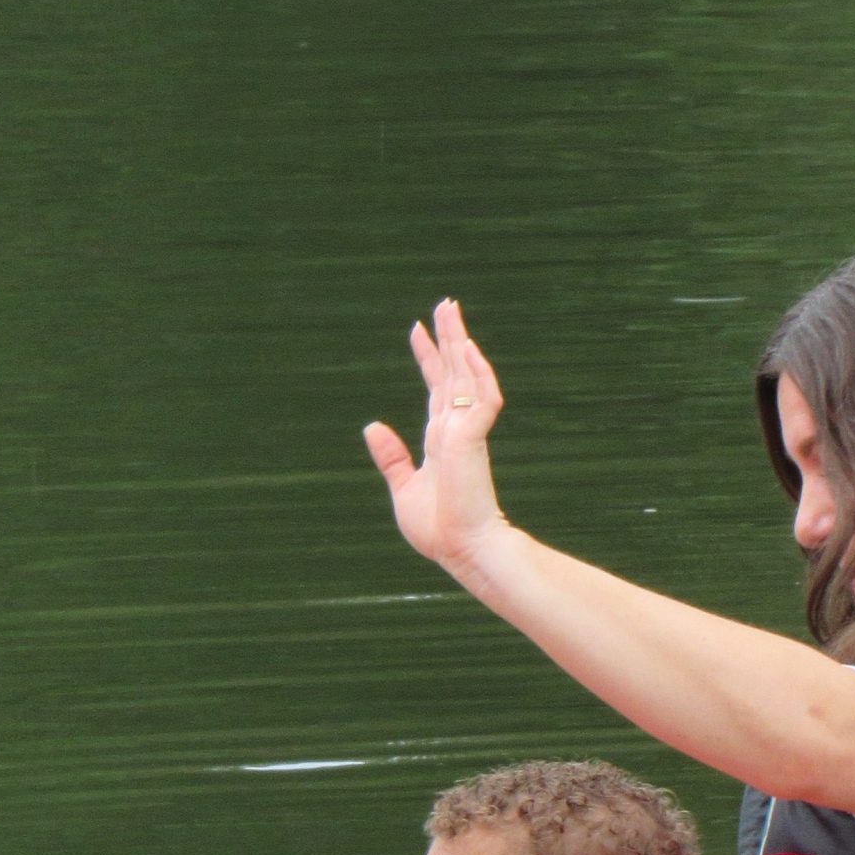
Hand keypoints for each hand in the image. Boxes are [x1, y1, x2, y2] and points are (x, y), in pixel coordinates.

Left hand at [363, 298, 509, 571]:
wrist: (463, 550)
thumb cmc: (439, 529)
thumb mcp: (404, 488)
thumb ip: (392, 457)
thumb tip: (372, 425)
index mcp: (441, 438)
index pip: (436, 387)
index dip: (428, 357)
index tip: (418, 329)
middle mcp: (456, 428)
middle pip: (453, 371)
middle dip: (448, 337)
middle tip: (445, 304)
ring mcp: (467, 430)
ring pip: (466, 374)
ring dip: (459, 340)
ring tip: (450, 309)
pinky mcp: (474, 437)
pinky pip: (482, 396)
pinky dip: (477, 371)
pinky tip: (467, 347)